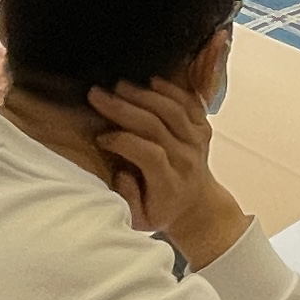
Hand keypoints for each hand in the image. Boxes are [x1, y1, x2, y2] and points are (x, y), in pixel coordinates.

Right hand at [89, 75, 247, 267]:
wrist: (197, 205)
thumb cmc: (160, 210)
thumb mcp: (139, 220)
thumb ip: (128, 199)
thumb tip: (122, 173)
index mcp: (171, 184)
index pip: (150, 155)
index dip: (124, 142)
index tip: (100, 136)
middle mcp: (187, 159)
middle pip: (158, 126)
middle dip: (124, 108)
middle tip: (96, 95)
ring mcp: (198, 141)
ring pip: (173, 110)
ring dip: (143, 94)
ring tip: (118, 85)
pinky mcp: (203, 127)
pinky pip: (190, 102)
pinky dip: (171, 89)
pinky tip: (150, 80)